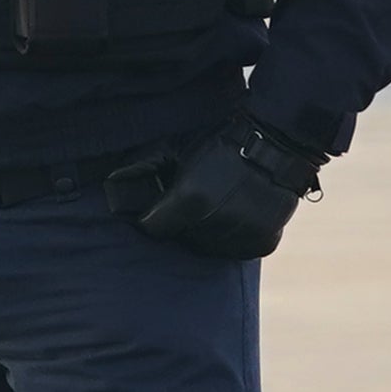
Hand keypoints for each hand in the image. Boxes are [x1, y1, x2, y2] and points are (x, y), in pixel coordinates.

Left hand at [114, 117, 319, 263]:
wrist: (277, 144)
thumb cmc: (218, 142)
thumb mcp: (174, 147)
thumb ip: (143, 167)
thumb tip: (113, 184)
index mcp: (191, 199)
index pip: (152, 228)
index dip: (152, 217)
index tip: (158, 209)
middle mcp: (216, 221)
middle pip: (180, 239)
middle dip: (179, 224)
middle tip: (191, 202)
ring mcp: (243, 233)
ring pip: (207, 247)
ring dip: (205, 232)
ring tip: (214, 207)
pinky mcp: (263, 242)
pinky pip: (235, 250)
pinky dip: (231, 237)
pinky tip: (234, 215)